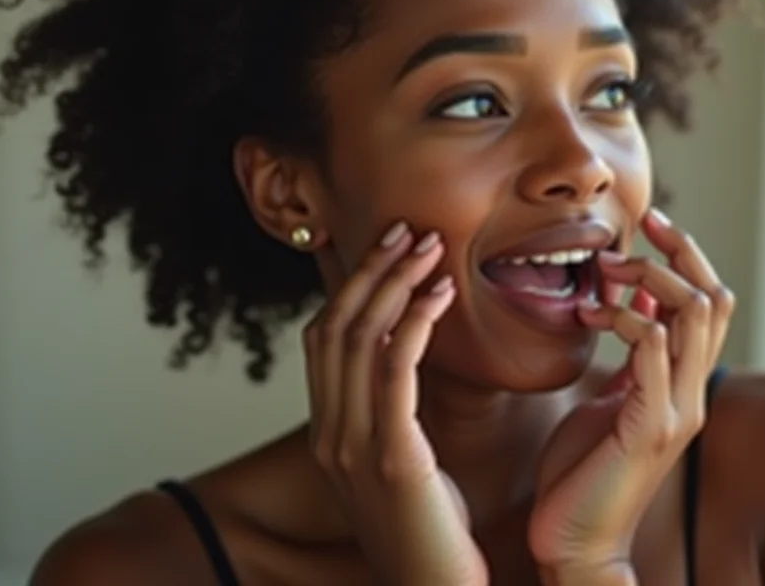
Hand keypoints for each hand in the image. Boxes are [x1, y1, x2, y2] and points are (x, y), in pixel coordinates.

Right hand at [302, 223, 487, 585]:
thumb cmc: (434, 535)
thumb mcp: (402, 468)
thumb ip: (392, 420)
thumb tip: (406, 366)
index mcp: (329, 435)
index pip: (324, 340)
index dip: (352, 286)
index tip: (387, 249)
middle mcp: (330, 436)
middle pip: (335, 327)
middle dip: (370, 270)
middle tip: (406, 228)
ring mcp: (354, 448)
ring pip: (360, 338)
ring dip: (394, 282)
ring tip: (429, 246)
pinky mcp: (393, 458)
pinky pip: (394, 370)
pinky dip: (415, 321)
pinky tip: (441, 294)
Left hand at [528, 209, 733, 573]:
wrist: (577, 539)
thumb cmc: (586, 471)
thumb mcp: (612, 398)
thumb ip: (633, 358)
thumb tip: (634, 304)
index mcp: (685, 383)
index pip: (709, 301)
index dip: (686, 254)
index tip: (650, 221)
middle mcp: (692, 393)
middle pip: (713, 299)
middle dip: (674, 254)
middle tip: (626, 239)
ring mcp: (677, 411)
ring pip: (694, 316)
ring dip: (649, 282)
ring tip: (604, 277)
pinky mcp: (650, 429)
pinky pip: (656, 356)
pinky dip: (630, 322)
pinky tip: (593, 314)